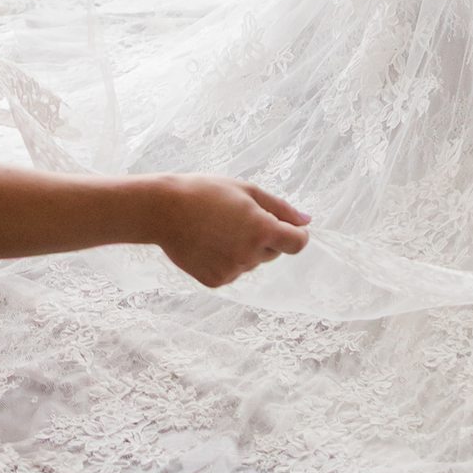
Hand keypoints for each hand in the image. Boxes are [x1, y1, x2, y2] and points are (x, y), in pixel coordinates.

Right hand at [144, 176, 313, 287]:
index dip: (296, 234)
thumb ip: (280, 207)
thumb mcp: (247, 190)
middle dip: (265, 236)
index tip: (289, 227)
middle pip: (273, 251)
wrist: (164, 211)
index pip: (297, 243)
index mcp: (261, 230)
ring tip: (218, 227)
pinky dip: (227, 259)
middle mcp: (250, 255)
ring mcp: (232, 271)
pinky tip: (208, 242)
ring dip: (245, 248)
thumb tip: (307, 221)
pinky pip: (233, 271)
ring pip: (252, 261)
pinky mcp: (216, 282)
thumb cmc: (207, 192)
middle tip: (238, 217)